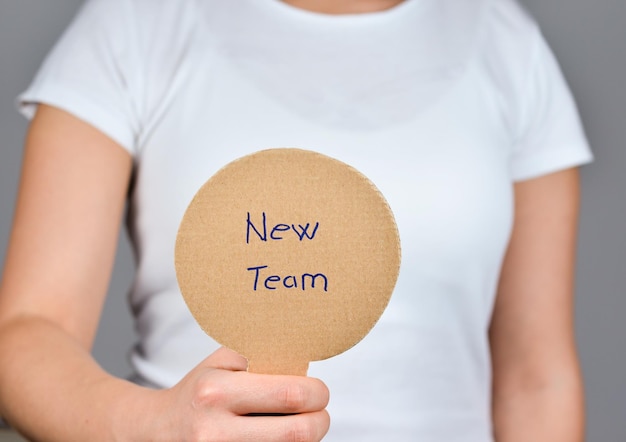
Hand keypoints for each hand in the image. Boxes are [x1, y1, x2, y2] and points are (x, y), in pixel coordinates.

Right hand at [144, 347, 329, 440]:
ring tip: (299, 424)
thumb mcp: (222, 362)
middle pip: (296, 433)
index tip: (319, 390)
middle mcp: (214, 431)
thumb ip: (261, 357)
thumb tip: (305, 365)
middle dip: (320, 421)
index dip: (316, 393)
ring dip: (305, 439)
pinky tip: (278, 437)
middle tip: (320, 413)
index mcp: (216, 392)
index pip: (289, 395)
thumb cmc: (199, 391)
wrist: (158, 429)